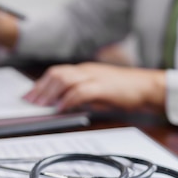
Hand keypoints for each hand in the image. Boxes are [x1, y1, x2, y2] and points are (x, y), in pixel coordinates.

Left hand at [23, 62, 166, 112]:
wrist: (147, 86)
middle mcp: (87, 70)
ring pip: (65, 80)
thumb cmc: (125, 90)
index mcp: (85, 70)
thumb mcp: (98, 91)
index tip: (29, 95)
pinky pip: (80, 91)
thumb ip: (81, 95)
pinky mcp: (103, 87)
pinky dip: (68, 100)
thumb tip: (63, 105)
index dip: (40, 84)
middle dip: (41, 88)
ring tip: (41, 105)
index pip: (57, 72)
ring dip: (50, 93)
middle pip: (56, 74)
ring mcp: (95, 77)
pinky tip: (61, 108)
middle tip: (30, 102)